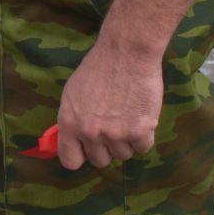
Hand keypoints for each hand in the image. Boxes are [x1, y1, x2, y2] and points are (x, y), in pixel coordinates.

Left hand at [56, 39, 162, 169]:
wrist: (126, 53)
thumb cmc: (98, 68)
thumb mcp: (73, 94)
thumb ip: (73, 120)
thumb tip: (75, 140)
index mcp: (69, 123)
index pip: (70, 160)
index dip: (80, 156)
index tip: (87, 149)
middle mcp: (90, 132)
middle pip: (100, 161)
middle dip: (106, 148)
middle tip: (112, 127)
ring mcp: (115, 134)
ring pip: (123, 155)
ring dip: (127, 141)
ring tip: (127, 116)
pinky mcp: (140, 131)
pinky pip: (143, 147)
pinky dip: (144, 136)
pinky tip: (140, 116)